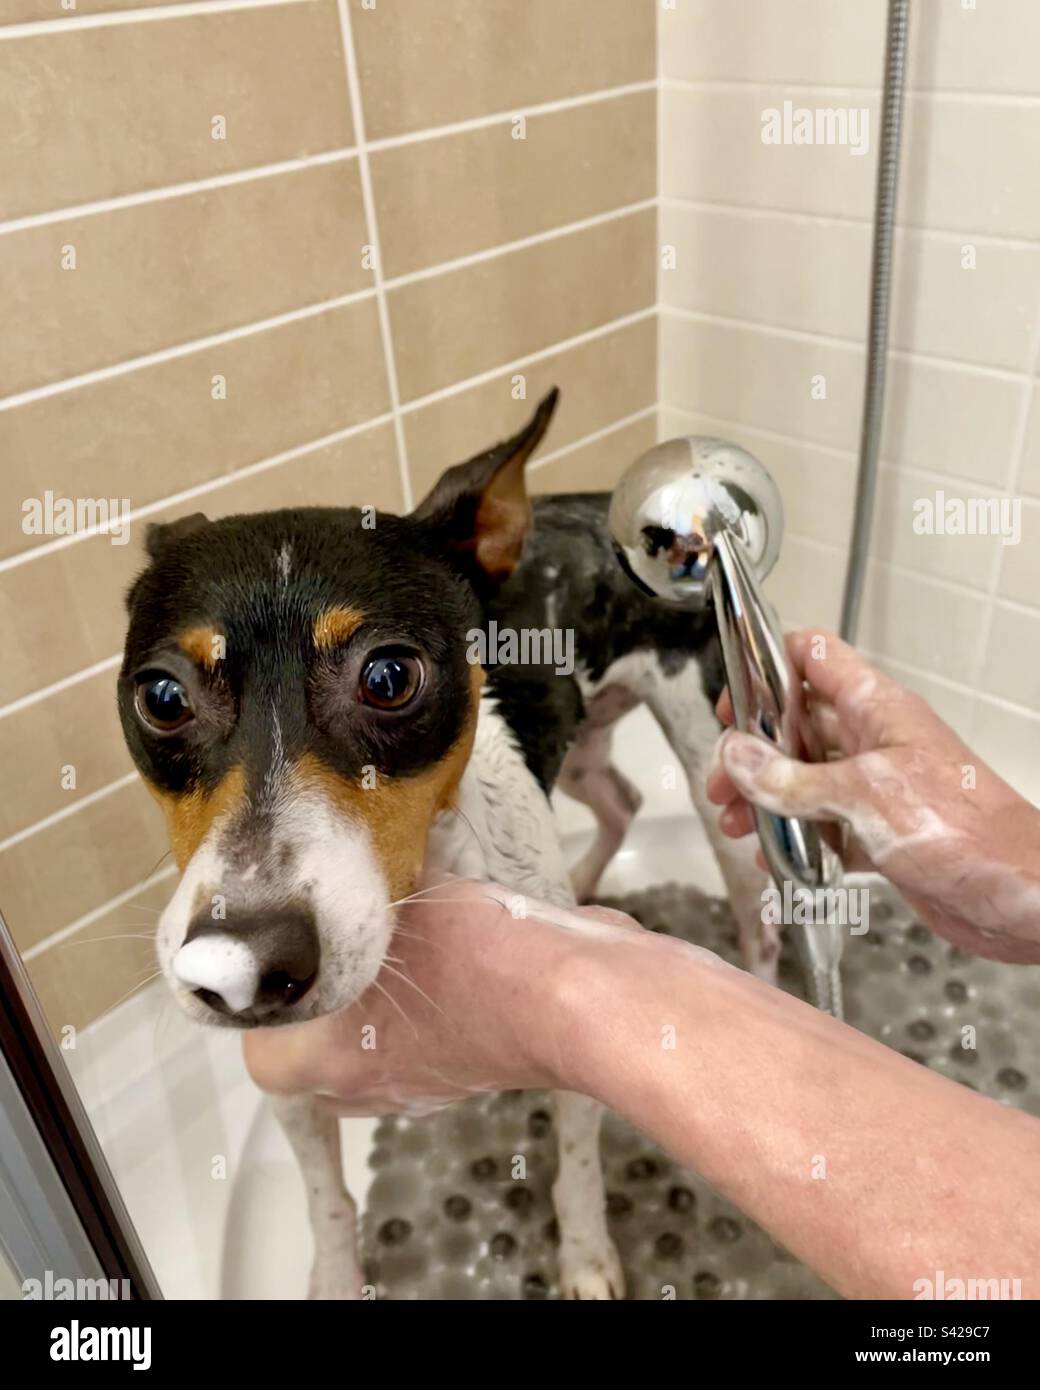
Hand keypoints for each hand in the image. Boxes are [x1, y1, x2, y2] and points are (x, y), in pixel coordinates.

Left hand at [243, 878, 638, 1113]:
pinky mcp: (468, 1068)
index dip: (265, 999)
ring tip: (386, 935)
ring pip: (368, 1043)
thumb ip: (357, 888)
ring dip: (369, 999)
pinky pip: (420, 1034)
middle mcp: (368, 1087)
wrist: (577, 996)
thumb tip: (340, 847)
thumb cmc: (474, 956)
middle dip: (317, 995)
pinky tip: (440, 945)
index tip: (281, 946)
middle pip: (313, 1050)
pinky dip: (419, 1001)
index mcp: (328, 1062)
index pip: (259, 1051)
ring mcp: (421, 1086)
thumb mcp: (400, 904)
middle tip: (325, 934)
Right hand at [705, 630, 1039, 963]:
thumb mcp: (863, 795)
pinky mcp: (881, 830)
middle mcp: (874, 741)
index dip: (766, 668)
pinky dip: (796, 841)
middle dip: (753, 753)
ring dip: (767, 800)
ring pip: (805, 779)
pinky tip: (776, 862)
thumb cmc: (965, 831)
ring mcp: (877, 786)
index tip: (734, 704)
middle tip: (724, 785)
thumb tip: (737, 756)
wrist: (1018, 894)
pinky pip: (825, 826)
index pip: (812, 657)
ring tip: (738, 825)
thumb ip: (791, 779)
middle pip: (796, 725)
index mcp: (876, 709)